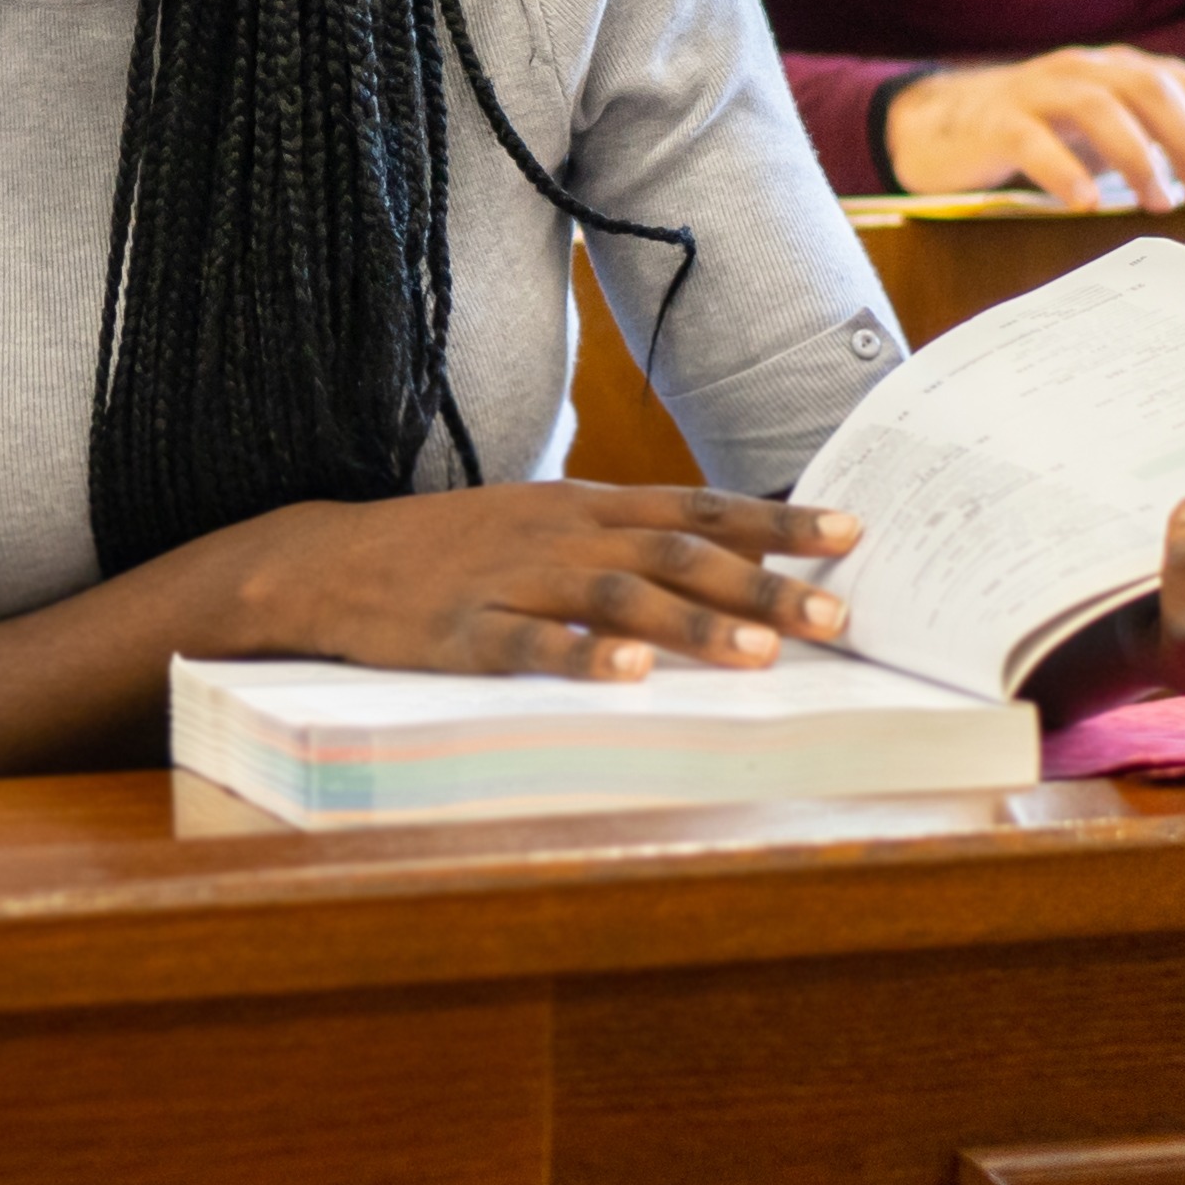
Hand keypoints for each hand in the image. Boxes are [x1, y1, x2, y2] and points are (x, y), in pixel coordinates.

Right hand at [189, 483, 863, 680]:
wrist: (331, 562)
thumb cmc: (453, 550)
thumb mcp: (544, 523)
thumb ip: (625, 538)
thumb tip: (726, 559)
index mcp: (585, 507)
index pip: (697, 508)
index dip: (776, 522)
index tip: (853, 535)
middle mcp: (560, 536)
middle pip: (674, 552)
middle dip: (762, 585)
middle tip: (836, 617)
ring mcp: (512, 582)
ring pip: (616, 597)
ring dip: (693, 624)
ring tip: (760, 653)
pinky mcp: (463, 634)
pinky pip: (529, 645)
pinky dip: (581, 659)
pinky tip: (628, 677)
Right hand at [882, 47, 1184, 209]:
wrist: (944, 129)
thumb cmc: (1045, 127)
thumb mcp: (1124, 118)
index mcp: (1120, 68)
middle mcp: (1083, 69)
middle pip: (1151, 89)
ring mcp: (1035, 92)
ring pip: (1097, 108)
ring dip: (1138, 157)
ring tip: (1156, 202)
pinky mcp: (994, 124)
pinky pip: (1032, 141)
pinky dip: (1064, 170)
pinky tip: (1087, 202)